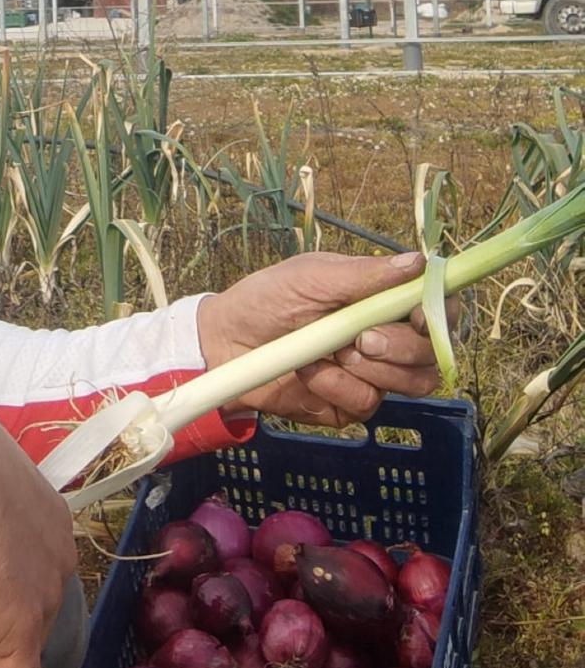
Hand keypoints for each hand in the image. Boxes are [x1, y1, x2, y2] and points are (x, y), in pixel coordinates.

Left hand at [195, 251, 455, 427]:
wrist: (226, 344)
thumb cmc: (267, 299)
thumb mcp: (311, 277)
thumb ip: (365, 276)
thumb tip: (419, 263)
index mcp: (380, 301)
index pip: (437, 310)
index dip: (440, 315)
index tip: (419, 317)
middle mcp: (385, 339)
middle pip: (431, 353)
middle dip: (400, 347)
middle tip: (360, 339)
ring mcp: (371, 375)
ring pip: (409, 383)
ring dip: (367, 368)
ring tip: (327, 352)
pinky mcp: (349, 404)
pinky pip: (365, 403)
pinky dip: (335, 386)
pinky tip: (308, 372)